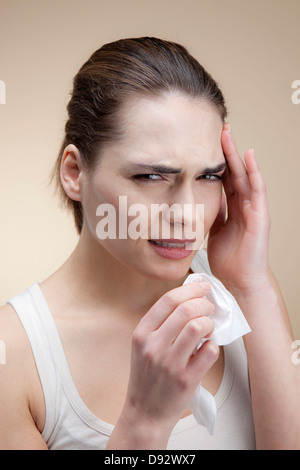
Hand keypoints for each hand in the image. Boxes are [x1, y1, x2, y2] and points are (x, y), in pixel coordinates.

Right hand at [119, 282, 218, 445]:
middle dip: (204, 303)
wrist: (145, 413)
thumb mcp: (143, 345)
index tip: (203, 287)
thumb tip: (189, 298)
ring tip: (209, 327)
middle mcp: (153, 346)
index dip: (190, 289)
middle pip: (186, 309)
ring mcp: (170, 363)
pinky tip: (208, 347)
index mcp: (141, 333)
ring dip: (210, 323)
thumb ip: (160, 323)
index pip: (168, 300)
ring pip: (198, 327)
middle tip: (210, 307)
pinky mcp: (186, 379)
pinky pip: (209, 351)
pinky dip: (213, 345)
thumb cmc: (147, 376)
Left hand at [207, 123, 270, 295]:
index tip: (204, 144)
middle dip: (226, 151)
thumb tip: (199, 203)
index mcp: (233, 209)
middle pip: (234, 173)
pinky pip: (258, 191)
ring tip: (229, 134)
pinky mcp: (260, 217)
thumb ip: (212, 215)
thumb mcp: (214, 232)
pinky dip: (254, 173)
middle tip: (218, 129)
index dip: (215, 162)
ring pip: (245, 176)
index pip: (224, 179)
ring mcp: (254, 210)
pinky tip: (248, 157)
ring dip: (237, 155)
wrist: (239, 282)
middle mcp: (244, 206)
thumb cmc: (228, 260)